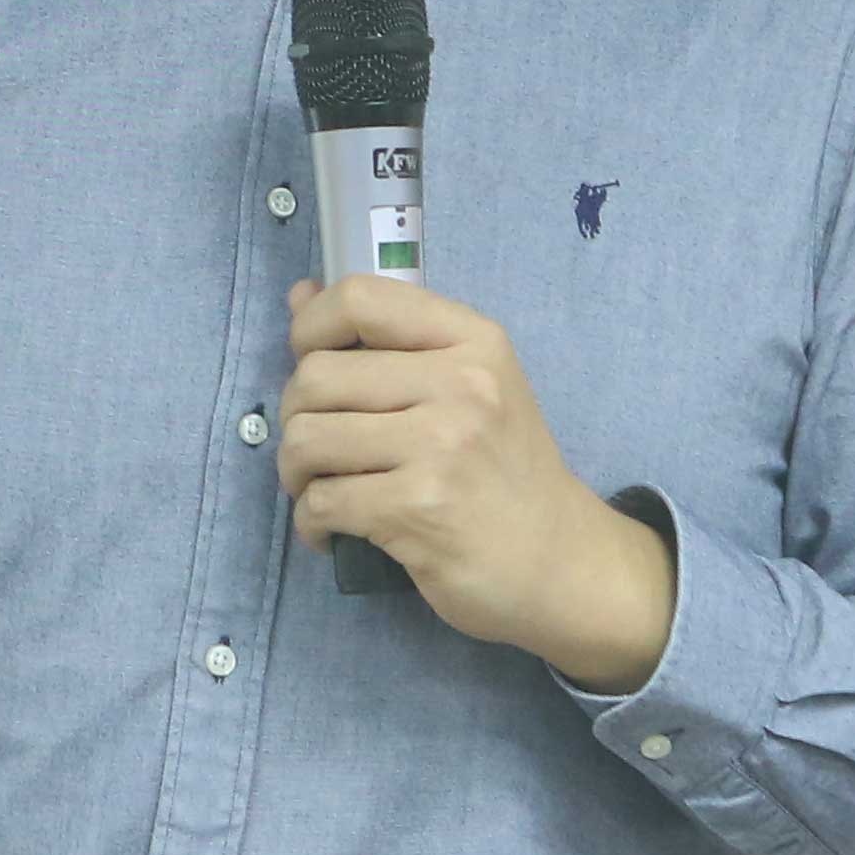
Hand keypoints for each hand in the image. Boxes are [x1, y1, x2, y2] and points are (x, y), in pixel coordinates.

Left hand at [280, 273, 676, 689]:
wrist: (558, 559)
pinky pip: (320, 502)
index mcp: (471, 340)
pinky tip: (333, 530)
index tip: (311, 364)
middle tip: (317, 449)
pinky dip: (310, 522)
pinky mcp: (417, 508)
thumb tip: (301, 295)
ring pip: (306, 439)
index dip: (310, 329)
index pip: (359, 298)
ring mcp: (440, 447)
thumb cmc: (503, 470)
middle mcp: (459, 384)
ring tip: (322, 488)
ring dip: (295, 472)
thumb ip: (386, 339)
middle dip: (296, 417)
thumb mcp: (467, 386)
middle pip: (316, 376)